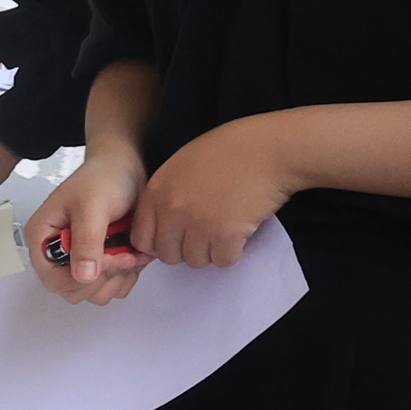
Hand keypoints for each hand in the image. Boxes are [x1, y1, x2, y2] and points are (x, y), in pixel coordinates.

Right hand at [25, 152, 148, 305]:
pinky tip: (133, 254)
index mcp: (43, 237)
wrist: (127, 169)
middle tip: (125, 254)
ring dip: (119, 277)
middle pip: (74, 291)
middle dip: (104, 277)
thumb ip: (87, 241)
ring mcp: (79, 260)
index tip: (111, 257)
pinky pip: (112, 287)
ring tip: (131, 251)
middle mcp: (57, 254)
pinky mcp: (99, 264)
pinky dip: (128, 276)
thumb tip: (82, 277)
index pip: (53, 279)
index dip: (83, 277)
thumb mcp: (93, 206)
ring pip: (95, 293)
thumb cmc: (105, 178)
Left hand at [129, 117, 297, 270]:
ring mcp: (198, 224)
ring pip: (195, 261)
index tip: (177, 238)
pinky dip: (233, 252)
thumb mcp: (182, 165)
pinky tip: (240, 232)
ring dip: (210, 251)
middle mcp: (172, 211)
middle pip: (168, 255)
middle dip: (186, 249)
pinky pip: (223, 261)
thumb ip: (167, 194)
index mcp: (156, 192)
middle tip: (206, 234)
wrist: (269, 149)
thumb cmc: (229, 150)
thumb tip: (163, 226)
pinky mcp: (225, 235)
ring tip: (225, 228)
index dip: (160, 243)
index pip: (141, 239)